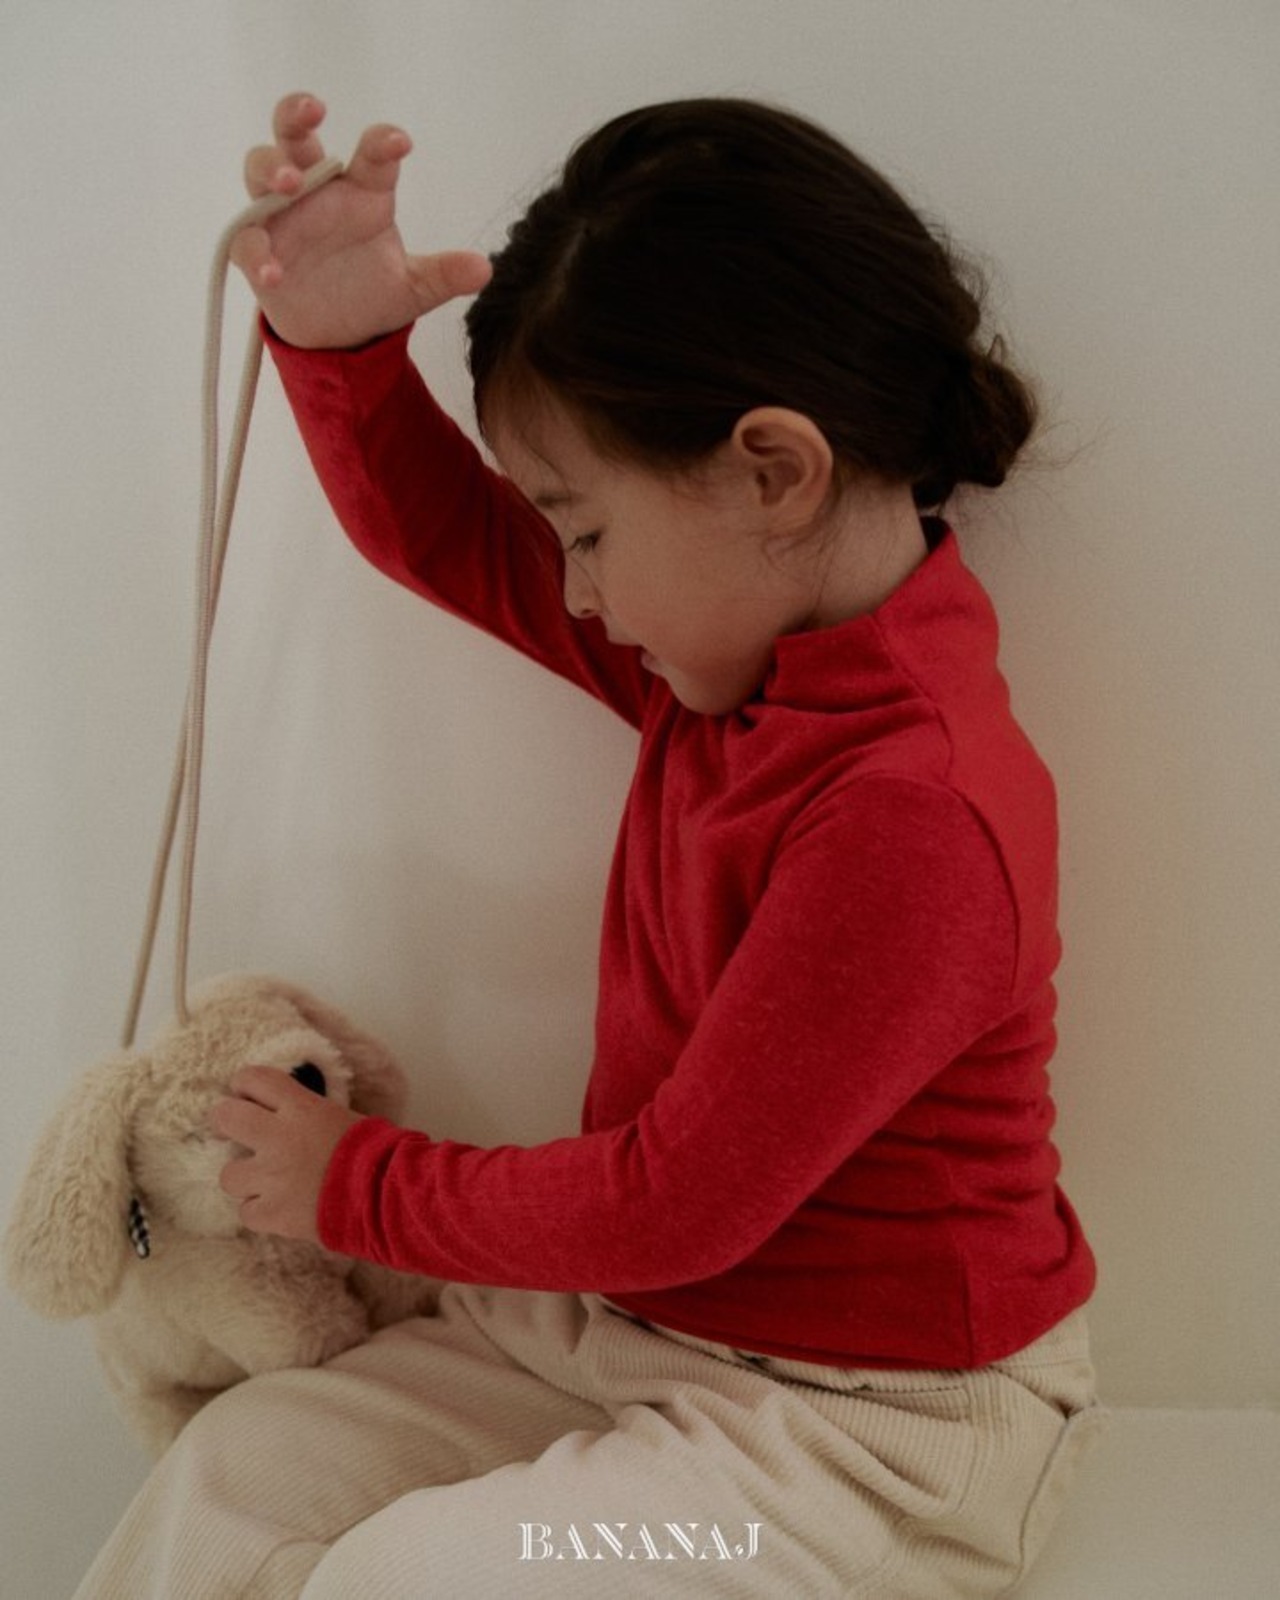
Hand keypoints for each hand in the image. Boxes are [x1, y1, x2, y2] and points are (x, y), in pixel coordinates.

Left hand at [209, 1066, 363, 1242]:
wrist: (388, 1197)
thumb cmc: (378, 1153)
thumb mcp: (345, 1117)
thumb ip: (311, 1114)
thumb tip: (296, 1113)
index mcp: (300, 1108)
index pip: (253, 1079)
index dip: (246, 1085)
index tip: (248, 1094)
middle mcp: (278, 1138)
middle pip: (225, 1117)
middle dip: (228, 1123)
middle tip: (239, 1132)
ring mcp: (270, 1178)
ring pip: (228, 1175)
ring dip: (245, 1177)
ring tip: (266, 1181)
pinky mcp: (272, 1214)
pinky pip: (246, 1212)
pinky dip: (261, 1211)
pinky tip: (280, 1207)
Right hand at [231, 92, 491, 349]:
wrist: (338, 335)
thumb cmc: (372, 293)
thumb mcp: (413, 289)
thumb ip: (442, 275)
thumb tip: (483, 269)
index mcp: (361, 191)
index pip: (372, 155)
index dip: (382, 142)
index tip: (399, 142)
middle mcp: (318, 192)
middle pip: (295, 135)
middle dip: (297, 115)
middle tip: (314, 111)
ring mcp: (283, 216)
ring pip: (260, 169)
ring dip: (271, 167)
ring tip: (289, 183)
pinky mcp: (259, 250)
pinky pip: (246, 240)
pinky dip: (256, 251)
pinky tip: (274, 270)